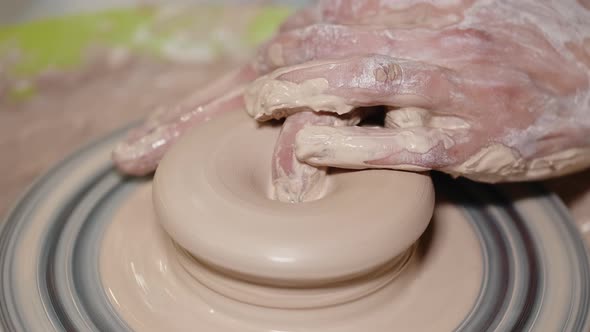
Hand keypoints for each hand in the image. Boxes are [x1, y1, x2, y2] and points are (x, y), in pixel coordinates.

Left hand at [246, 0, 589, 182]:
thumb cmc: (530, 48)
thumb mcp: (476, 8)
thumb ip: (420, 9)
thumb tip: (360, 10)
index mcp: (444, 5)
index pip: (350, 8)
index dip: (302, 27)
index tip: (275, 45)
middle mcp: (448, 40)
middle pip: (345, 42)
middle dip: (287, 58)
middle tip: (256, 79)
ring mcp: (461, 93)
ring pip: (365, 82)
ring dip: (302, 91)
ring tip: (261, 105)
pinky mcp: (472, 144)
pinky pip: (401, 145)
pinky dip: (349, 144)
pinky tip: (310, 145)